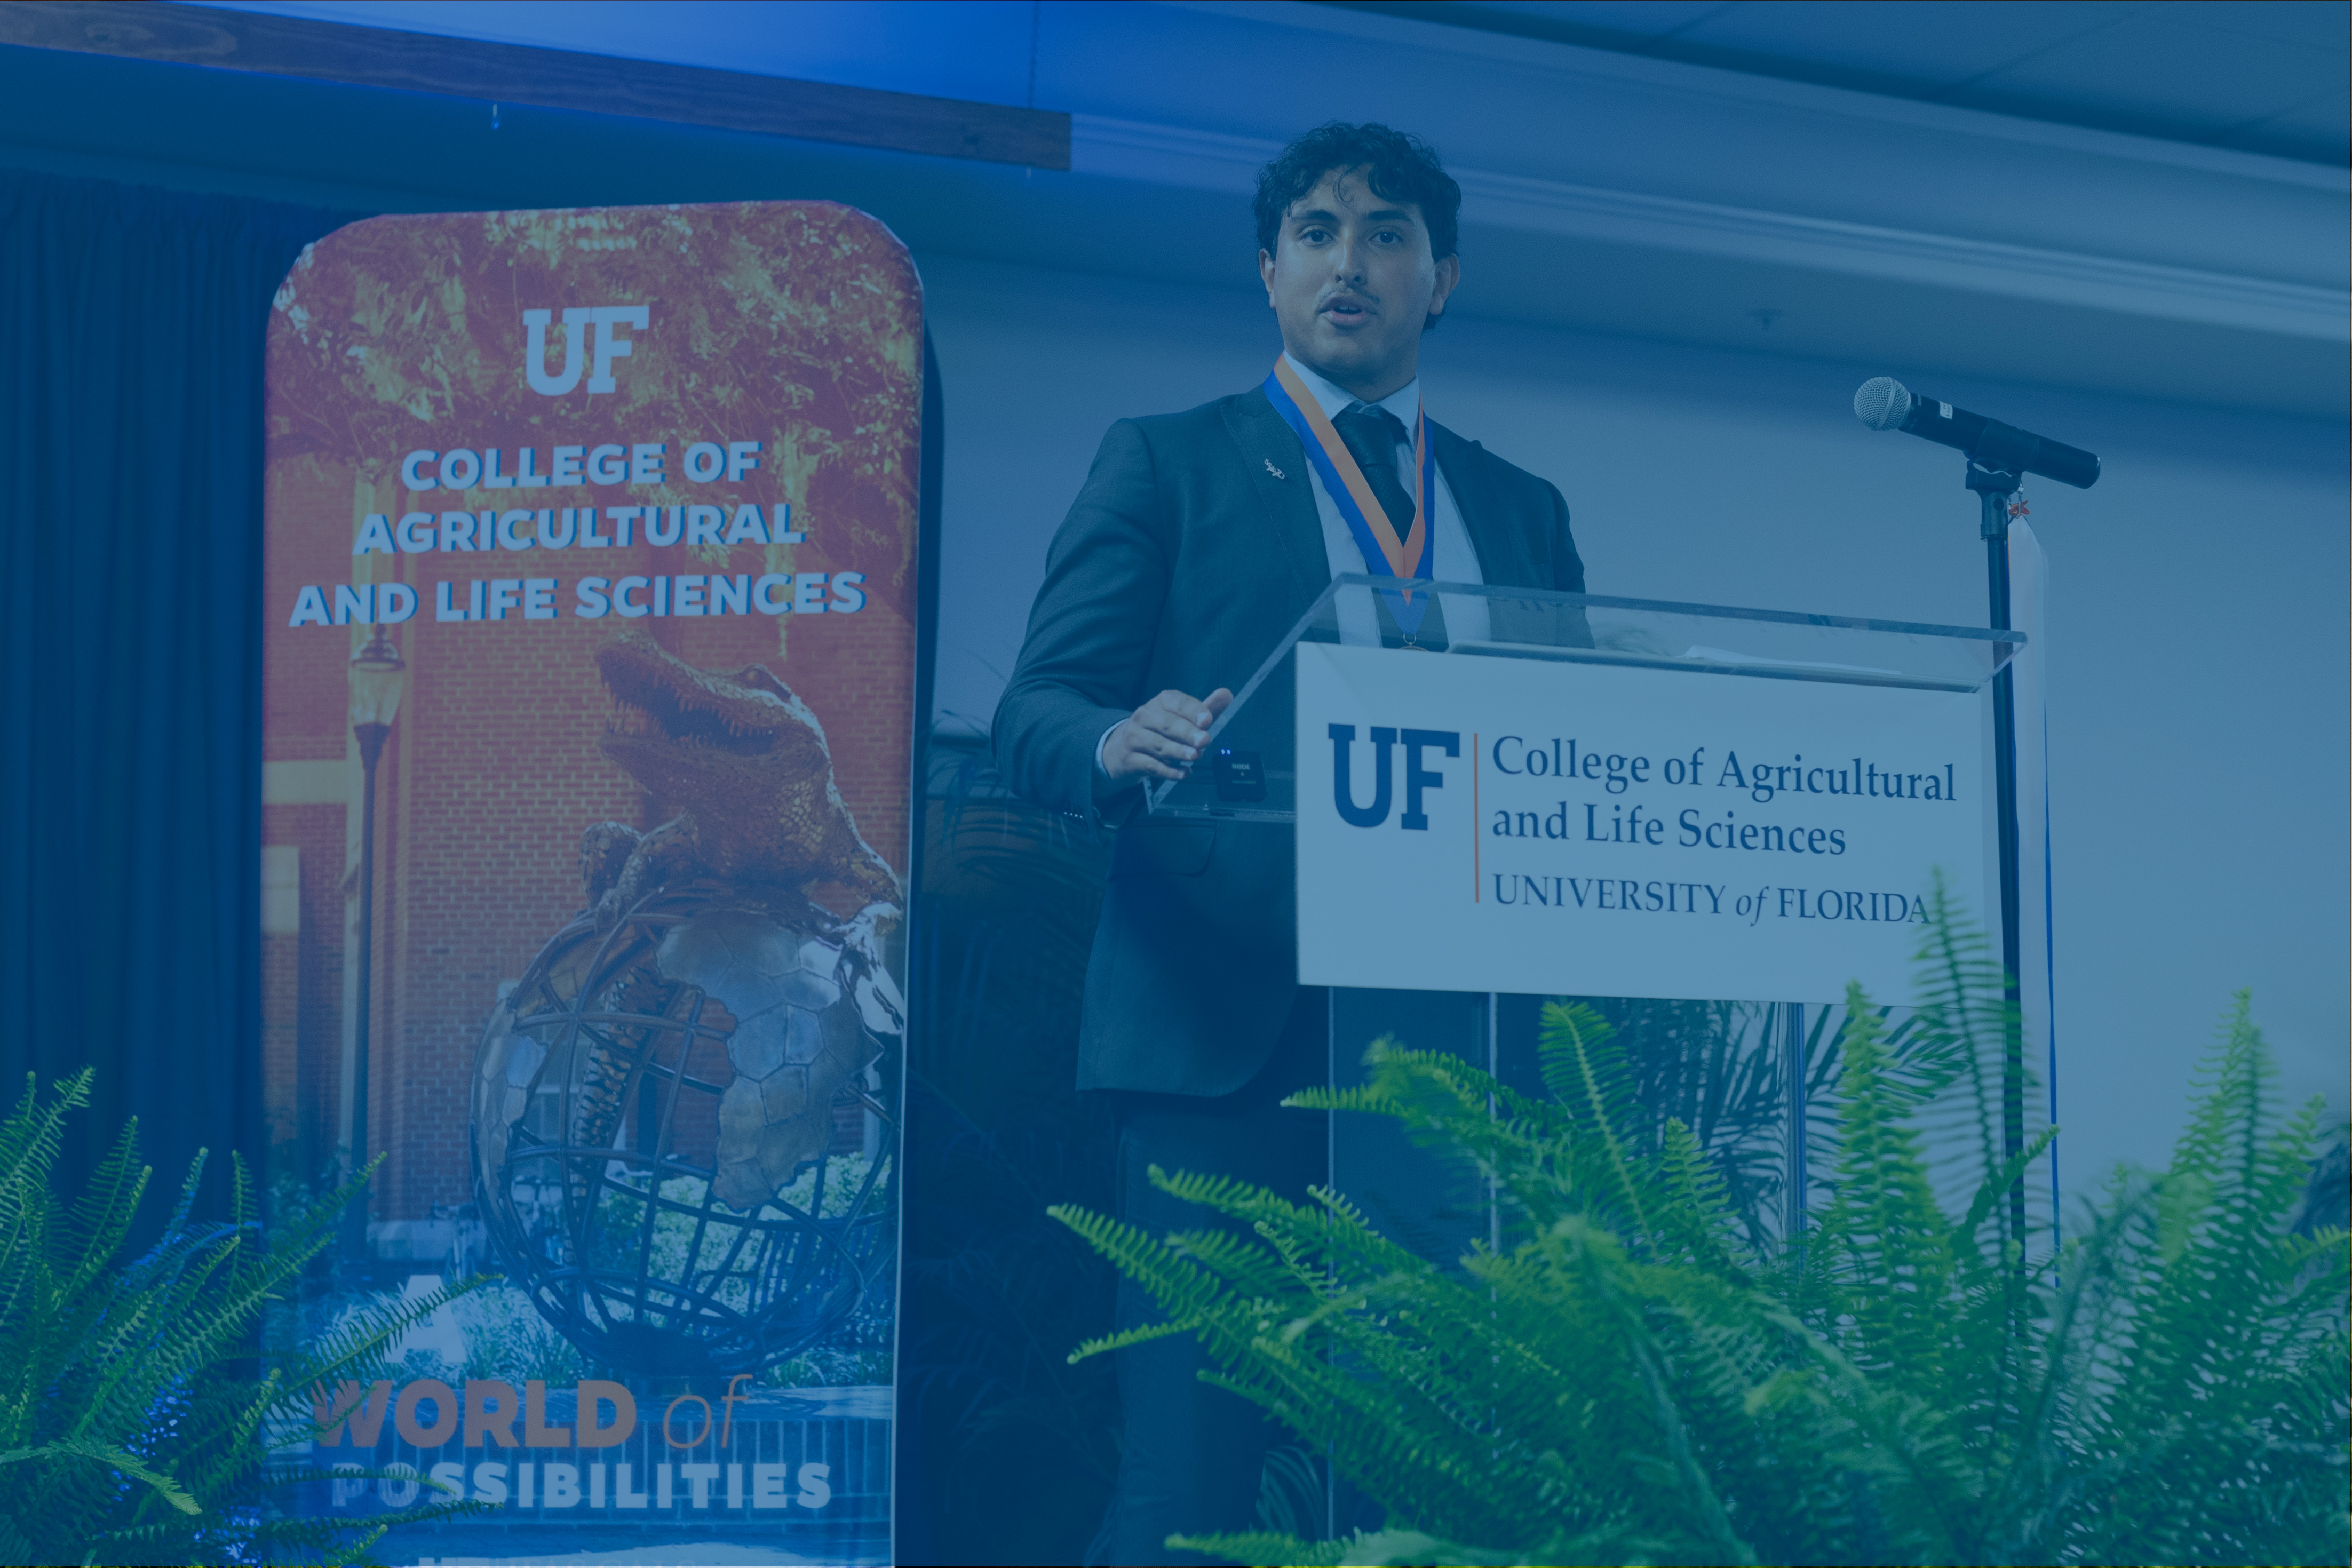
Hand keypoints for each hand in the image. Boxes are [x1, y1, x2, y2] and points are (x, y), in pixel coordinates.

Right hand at [1103, 687, 1233, 782]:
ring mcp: (1135, 738)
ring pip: (1159, 745)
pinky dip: (1169, 771)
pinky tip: (1184, 773)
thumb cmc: (1160, 730)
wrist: (1121, 749)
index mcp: (1161, 702)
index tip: (1207, 720)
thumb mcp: (1182, 717)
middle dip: (1187, 733)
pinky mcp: (1131, 759)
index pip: (1176, 702)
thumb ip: (1205, 709)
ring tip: (1195, 756)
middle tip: (1204, 741)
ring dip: (1179, 751)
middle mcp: (1144, 717)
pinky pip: (1152, 766)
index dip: (1192, 711)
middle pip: (1167, 724)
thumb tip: (1226, 694)